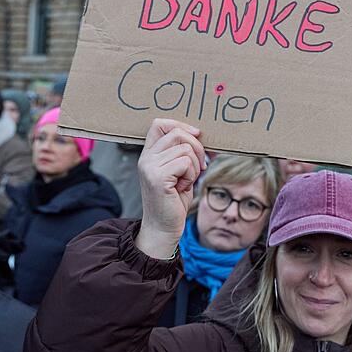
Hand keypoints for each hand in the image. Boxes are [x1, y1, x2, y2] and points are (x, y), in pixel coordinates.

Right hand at [135, 119, 206, 258]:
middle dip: (197, 148)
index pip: (159, 124)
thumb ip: (187, 154)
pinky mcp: (158, 178)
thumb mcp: (182, 172)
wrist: (163, 228)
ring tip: (186, 180)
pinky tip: (182, 187)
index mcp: (149, 154)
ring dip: (194, 166)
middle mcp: (146, 158)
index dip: (180, 125)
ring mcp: (150, 167)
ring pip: (185, 149)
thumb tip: (206, 138)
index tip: (196, 135)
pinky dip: (191, 175)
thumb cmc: (173, 201)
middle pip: (177, 134)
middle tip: (199, 166)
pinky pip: (186, 163)